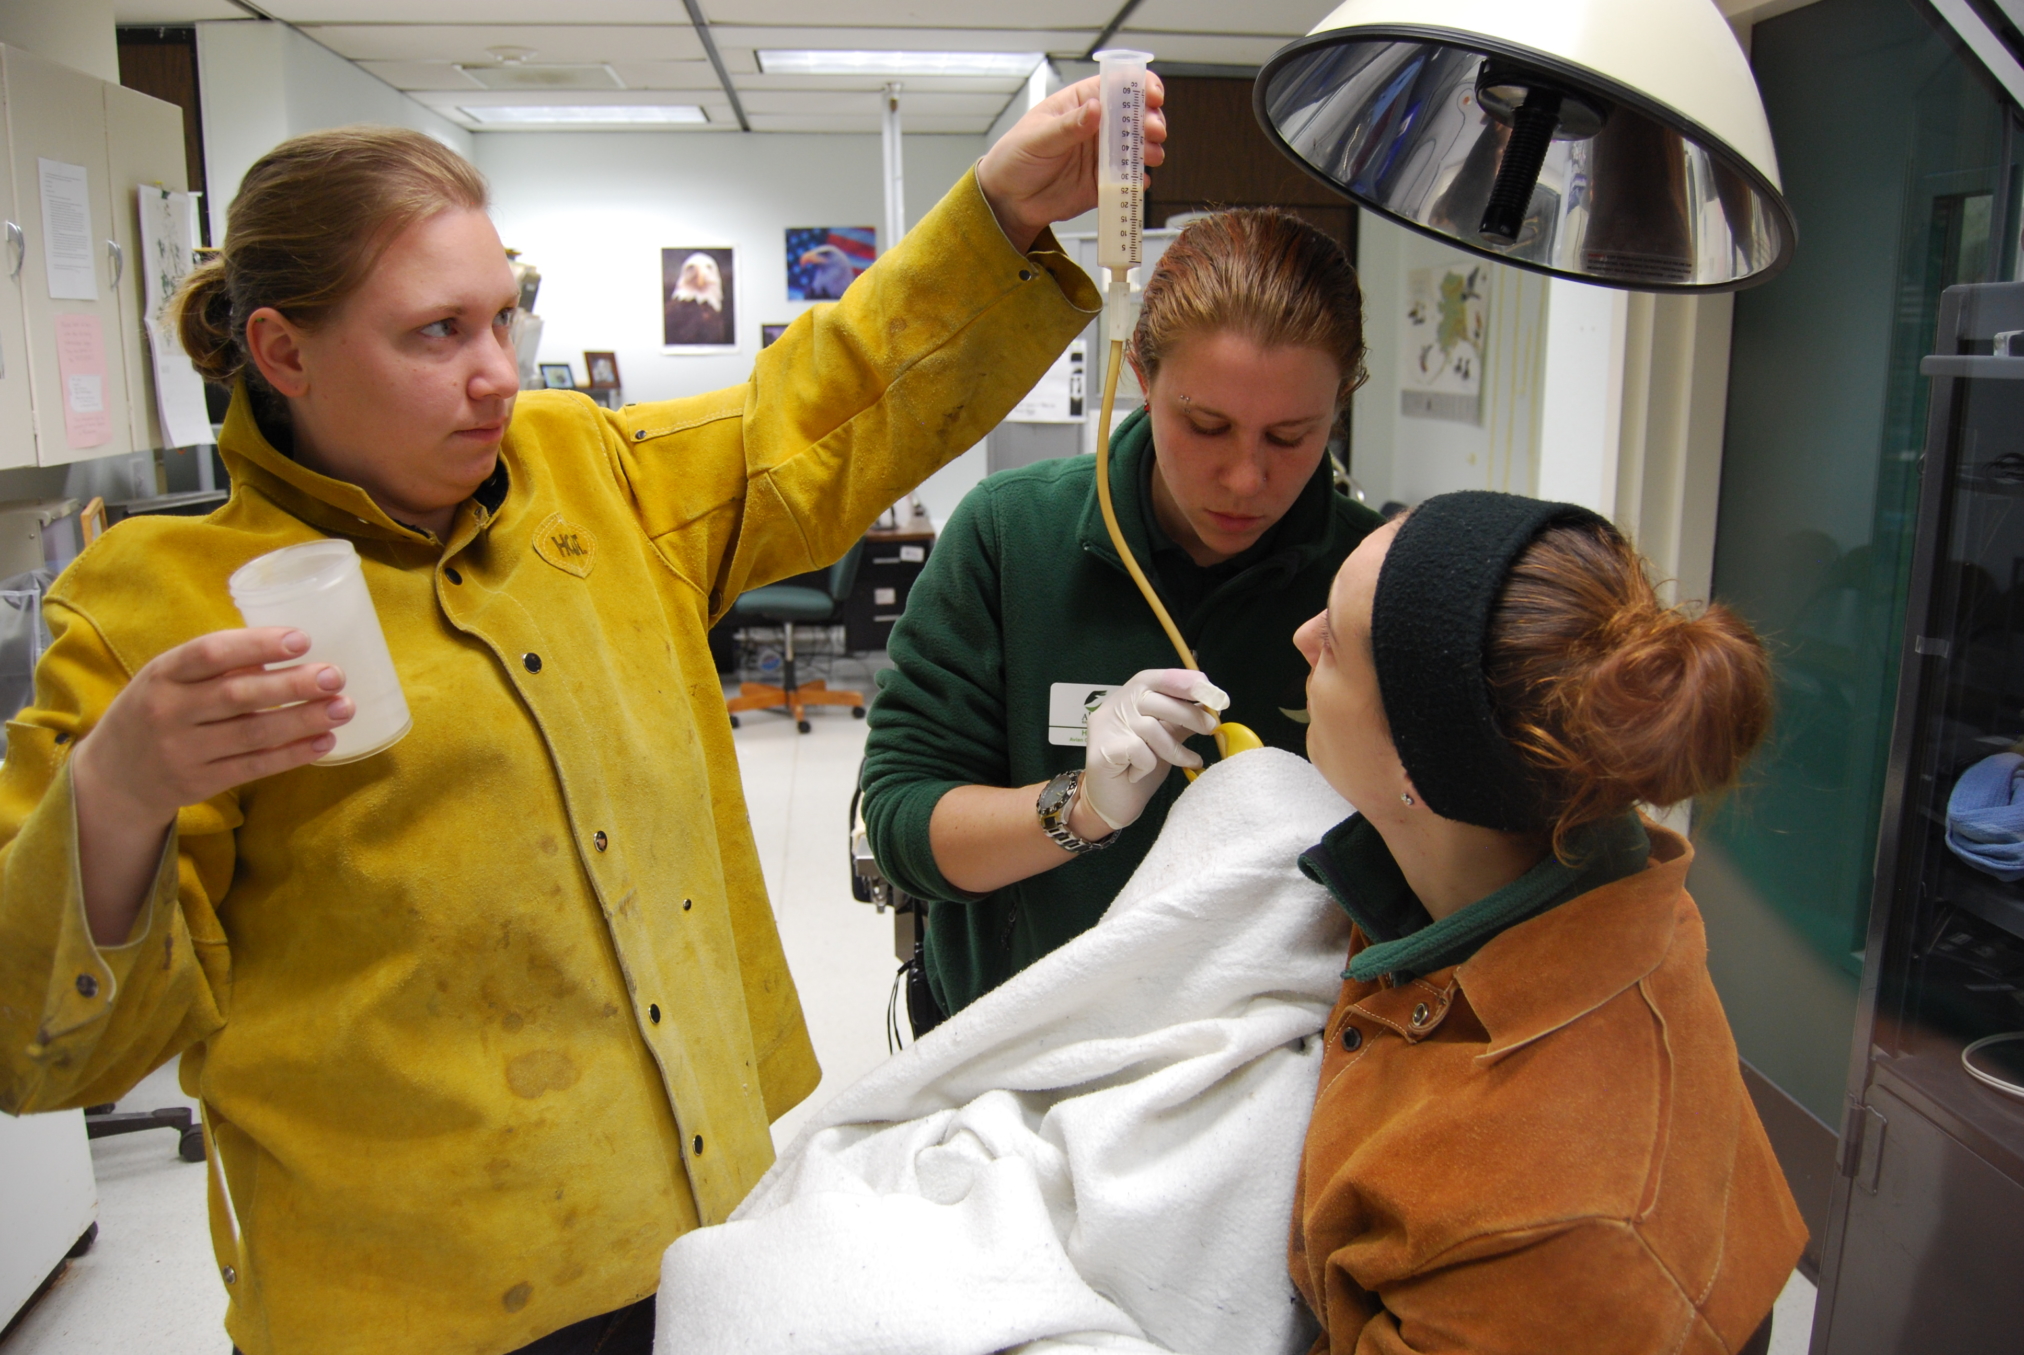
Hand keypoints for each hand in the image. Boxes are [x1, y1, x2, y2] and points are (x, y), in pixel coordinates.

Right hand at [72, 627, 352, 827]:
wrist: (113, 776)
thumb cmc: (157, 710)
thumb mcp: (169, 678)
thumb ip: (217, 665)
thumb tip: (287, 648)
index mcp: (162, 674)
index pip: (210, 653)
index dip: (257, 645)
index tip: (302, 639)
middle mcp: (169, 711)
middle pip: (238, 695)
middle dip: (292, 684)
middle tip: (335, 675)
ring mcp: (183, 751)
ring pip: (253, 734)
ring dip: (304, 720)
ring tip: (343, 707)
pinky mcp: (199, 783)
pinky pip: (254, 767)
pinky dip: (293, 754)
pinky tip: (324, 740)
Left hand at [977, 72, 1167, 251]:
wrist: (1008, 201)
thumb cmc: (1015, 159)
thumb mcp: (1038, 138)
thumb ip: (1069, 126)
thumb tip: (1095, 107)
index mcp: (1080, 104)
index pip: (1116, 86)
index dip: (1139, 86)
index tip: (1153, 96)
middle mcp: (1096, 127)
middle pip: (1135, 116)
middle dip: (1151, 121)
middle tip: (1154, 132)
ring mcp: (1102, 155)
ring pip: (1137, 147)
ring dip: (1150, 149)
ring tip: (1151, 156)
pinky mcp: (1104, 183)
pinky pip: (1129, 179)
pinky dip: (1139, 180)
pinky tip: (1139, 180)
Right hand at [1078, 668, 1225, 832]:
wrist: (1112, 804)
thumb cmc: (1140, 768)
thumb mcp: (1166, 740)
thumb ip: (1181, 722)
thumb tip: (1209, 708)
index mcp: (1131, 697)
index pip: (1157, 679)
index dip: (1185, 682)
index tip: (1212, 694)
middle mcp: (1115, 706)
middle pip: (1155, 699)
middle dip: (1189, 714)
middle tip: (1211, 727)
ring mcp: (1106, 726)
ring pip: (1150, 727)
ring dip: (1175, 748)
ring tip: (1190, 761)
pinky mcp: (1103, 749)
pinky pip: (1138, 750)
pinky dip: (1148, 764)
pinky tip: (1142, 774)